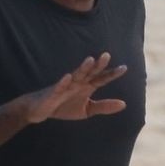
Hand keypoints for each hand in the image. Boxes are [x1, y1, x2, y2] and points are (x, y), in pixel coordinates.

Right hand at [15, 53, 129, 123]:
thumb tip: (124, 104)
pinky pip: (58, 87)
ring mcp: (65, 86)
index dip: (112, 74)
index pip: (101, 78)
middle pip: (89, 72)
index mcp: (86, 86)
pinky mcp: (53, 93)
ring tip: (90, 60)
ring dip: (82, 68)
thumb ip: (104, 106)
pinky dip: (63, 82)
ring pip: (75, 75)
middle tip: (107, 55)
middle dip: (98, 65)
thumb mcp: (87, 110)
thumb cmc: (64, 107)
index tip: (124, 67)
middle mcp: (77, 83)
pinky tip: (68, 76)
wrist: (40, 110)